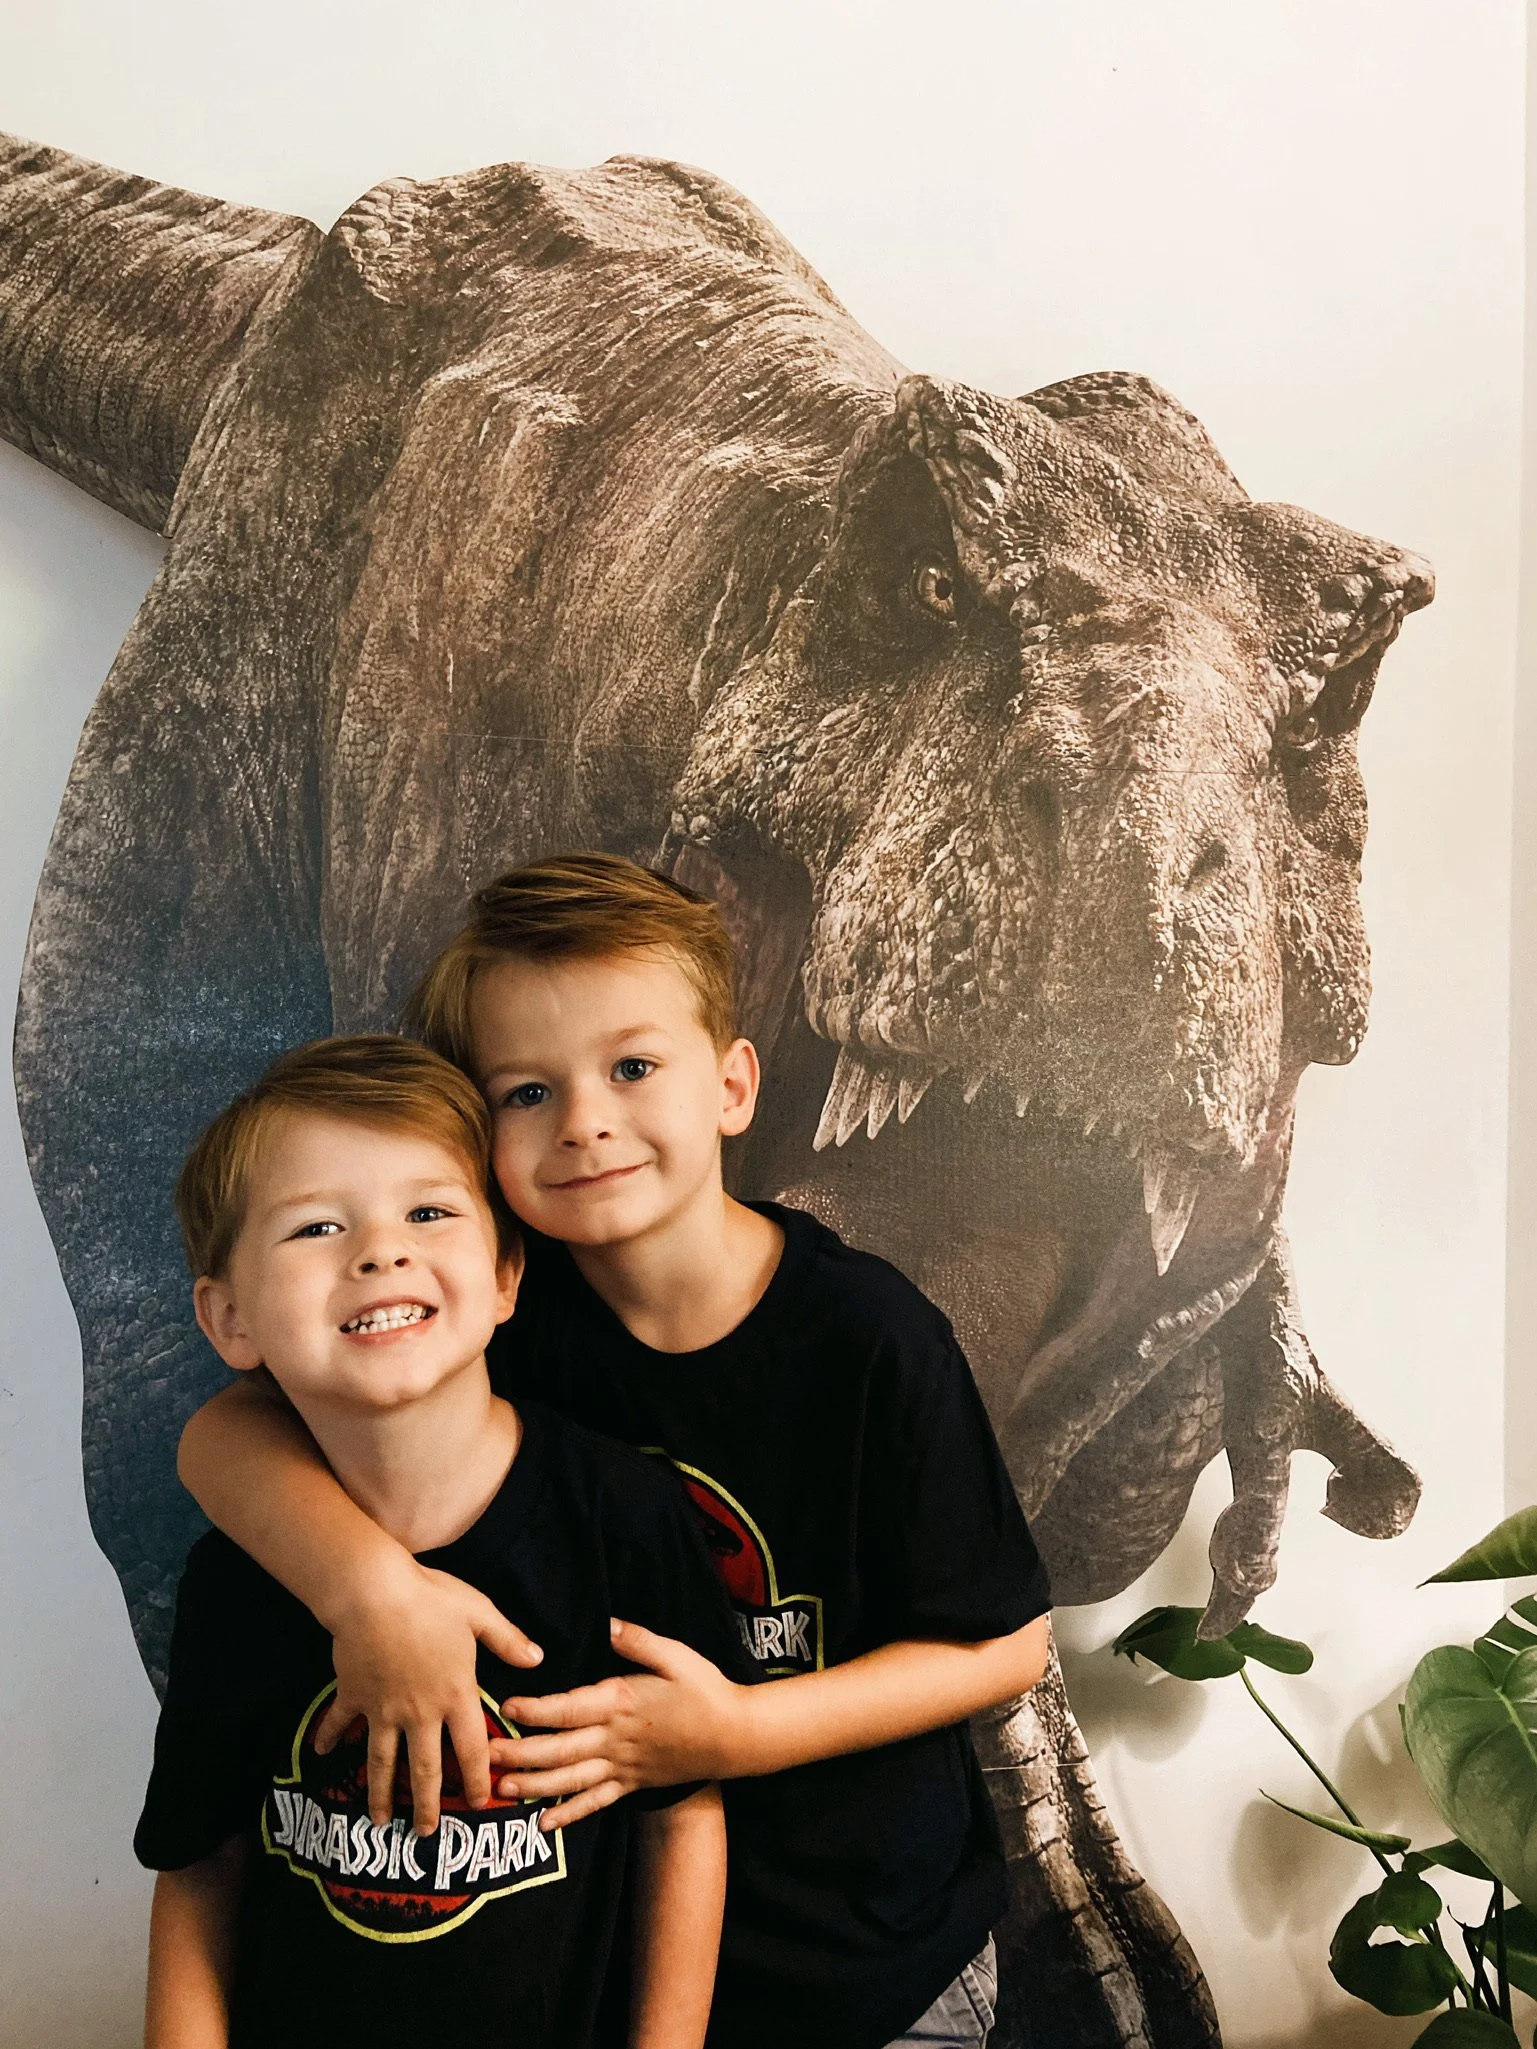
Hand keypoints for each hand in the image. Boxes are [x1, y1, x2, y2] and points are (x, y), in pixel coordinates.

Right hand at [312, 1561, 543, 1831]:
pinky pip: (340, 1722)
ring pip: (382, 1761)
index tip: (478, 1803)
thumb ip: (508, 1640)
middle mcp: (419, 1711)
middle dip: (425, 1805)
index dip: (476, 1779)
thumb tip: (538, 1658)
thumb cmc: (430, 1599)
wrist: (373, 1592)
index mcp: (455, 1694)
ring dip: (381, 1794)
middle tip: (425, 1834)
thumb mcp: (479, 1613)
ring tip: (380, 1821)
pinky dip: (330, 1738)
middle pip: (423, 1769)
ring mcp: (382, 1708)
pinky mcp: (353, 1695)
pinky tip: (322, 1755)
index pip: (471, 1748)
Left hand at [494, 1619, 745, 1828]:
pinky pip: (596, 1802)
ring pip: (571, 1780)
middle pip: (560, 1749)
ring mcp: (623, 1766)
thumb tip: (607, 1625)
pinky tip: (544, 1824)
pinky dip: (570, 1815)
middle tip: (485, 1757)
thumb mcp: (676, 1655)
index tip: (506, 1709)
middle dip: (520, 1754)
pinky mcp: (632, 1784)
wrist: (735, 1736)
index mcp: (622, 1703)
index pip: (570, 1708)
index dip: (536, 1710)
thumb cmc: (705, 1689)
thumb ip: (639, 1640)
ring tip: (502, 1790)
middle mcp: (616, 1739)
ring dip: (535, 1786)